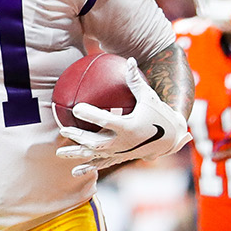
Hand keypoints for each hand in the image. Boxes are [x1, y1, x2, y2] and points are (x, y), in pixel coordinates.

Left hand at [57, 58, 190, 173]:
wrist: (171, 139)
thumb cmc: (159, 114)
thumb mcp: (149, 97)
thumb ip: (135, 80)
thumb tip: (128, 60)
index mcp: (129, 127)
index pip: (106, 121)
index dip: (90, 115)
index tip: (76, 107)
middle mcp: (123, 143)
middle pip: (96, 142)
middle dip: (78, 136)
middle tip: (63, 129)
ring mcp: (121, 153)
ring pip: (96, 156)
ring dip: (77, 154)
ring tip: (59, 152)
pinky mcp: (121, 158)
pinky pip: (102, 164)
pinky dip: (88, 167)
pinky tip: (74, 171)